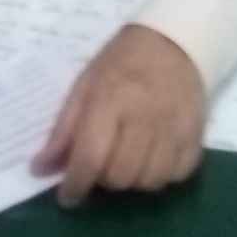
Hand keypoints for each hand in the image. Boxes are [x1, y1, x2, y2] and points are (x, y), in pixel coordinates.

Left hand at [31, 23, 204, 206]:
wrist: (173, 40)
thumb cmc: (122, 61)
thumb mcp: (85, 83)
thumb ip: (64, 128)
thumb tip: (40, 169)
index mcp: (111, 98)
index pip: (91, 157)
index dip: (75, 185)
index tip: (67, 196)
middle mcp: (145, 115)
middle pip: (120, 177)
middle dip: (104, 179)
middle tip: (101, 163)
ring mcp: (174, 127)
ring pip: (149, 182)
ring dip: (133, 180)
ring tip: (127, 159)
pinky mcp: (196, 134)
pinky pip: (177, 175)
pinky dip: (162, 174)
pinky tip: (153, 156)